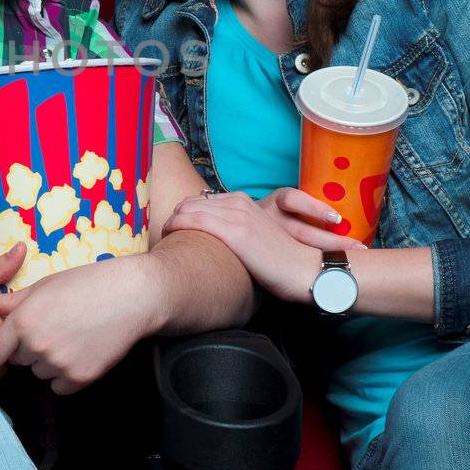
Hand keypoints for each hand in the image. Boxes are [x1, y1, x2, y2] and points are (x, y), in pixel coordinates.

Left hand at [0, 256, 163, 393]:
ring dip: (48, 362)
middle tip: (51, 329)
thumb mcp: (44, 286)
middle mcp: (37, 345)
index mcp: (23, 320)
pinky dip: (66, 375)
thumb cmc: (86, 284)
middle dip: (28, 350)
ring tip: (70, 336)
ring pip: (40, 373)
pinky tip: (81, 350)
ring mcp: (59, 364)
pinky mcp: (80, 378)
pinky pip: (60, 386)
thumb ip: (10, 301)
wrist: (131, 296)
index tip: (6, 349)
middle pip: (18, 361)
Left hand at [163, 190, 350, 304]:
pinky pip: (197, 220)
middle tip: (164, 231)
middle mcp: (241, 204)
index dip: (184, 211)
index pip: (203, 199)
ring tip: (163, 233)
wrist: (306, 270)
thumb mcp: (259, 239)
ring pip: (191, 208)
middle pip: (193, 202)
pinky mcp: (236, 232)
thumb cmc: (283, 262)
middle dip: (174, 214)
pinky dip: (178, 224)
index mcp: (246, 202)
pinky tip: (169, 233)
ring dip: (172, 219)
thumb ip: (239, 233)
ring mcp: (238, 216)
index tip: (173, 226)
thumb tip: (218, 246)